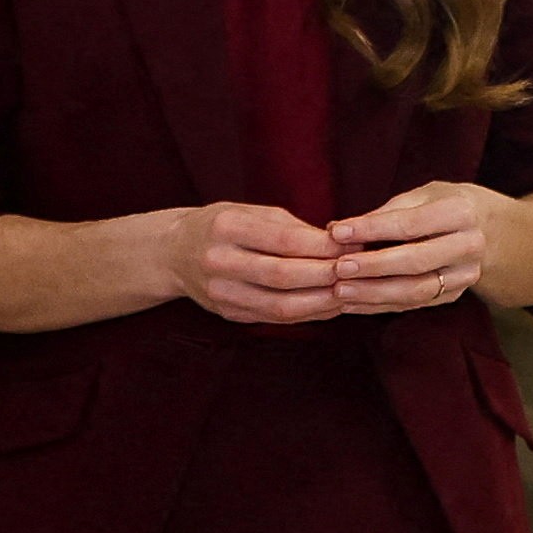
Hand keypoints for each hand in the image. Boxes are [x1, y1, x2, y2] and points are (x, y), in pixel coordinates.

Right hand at [169, 201, 346, 325]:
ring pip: (281, 306)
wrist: (173, 254)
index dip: (323, 246)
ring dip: (322, 302)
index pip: (284, 240)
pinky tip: (330, 306)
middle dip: (326, 275)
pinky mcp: (229, 314)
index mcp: (226, 228)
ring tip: (350, 292)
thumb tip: (340, 242)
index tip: (353, 244)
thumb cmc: (221, 226)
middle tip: (358, 271)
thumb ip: (291, 227)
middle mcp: (219, 262)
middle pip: (283, 276)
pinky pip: (276, 319)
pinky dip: (308, 314)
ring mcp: (221, 294)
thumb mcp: (249, 212)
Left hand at [327, 180, 518, 316]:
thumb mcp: (428, 195)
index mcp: (461, 212)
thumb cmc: (450, 206)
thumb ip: (389, 211)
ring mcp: (465, 276)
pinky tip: (352, 304)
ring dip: (375, 293)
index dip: (372, 229)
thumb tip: (338, 229)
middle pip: (416, 261)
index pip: (411, 223)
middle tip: (338, 268)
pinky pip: (413, 305)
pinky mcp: (454, 296)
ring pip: (416, 291)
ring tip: (340, 291)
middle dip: (373, 267)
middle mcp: (468, 246)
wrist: (496, 234)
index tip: (337, 231)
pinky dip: (380, 306)